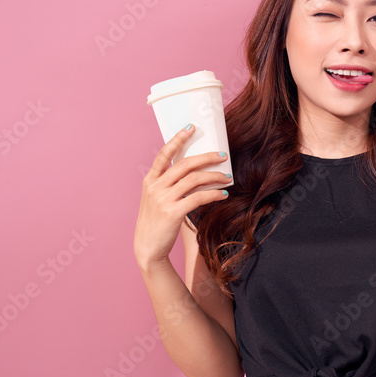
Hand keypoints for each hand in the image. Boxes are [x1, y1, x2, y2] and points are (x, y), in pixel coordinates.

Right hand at [134, 124, 230, 272]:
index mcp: (150, 180)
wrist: (147, 248)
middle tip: (223, 155)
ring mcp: (163, 199)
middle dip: (206, 157)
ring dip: (214, 176)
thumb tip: (195, 173)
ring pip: (194, 179)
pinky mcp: (173, 212)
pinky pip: (198, 198)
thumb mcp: (156, 199)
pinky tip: (223, 194)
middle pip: (185, 164)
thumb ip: (169, 185)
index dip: (178, 139)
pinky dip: (213, 194)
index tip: (191, 128)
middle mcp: (155, 187)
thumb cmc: (156, 223)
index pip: (163, 154)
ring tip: (227, 177)